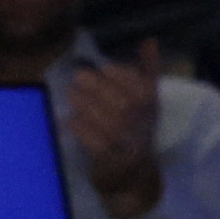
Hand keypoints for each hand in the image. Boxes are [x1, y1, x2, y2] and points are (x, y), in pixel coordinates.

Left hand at [57, 59, 161, 211]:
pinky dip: (78, 126)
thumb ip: (148, 71)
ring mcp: (125, 141)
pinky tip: (68, 119)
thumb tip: (150, 40)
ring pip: (102, 117)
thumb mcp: (147, 102)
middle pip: (117, 99)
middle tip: (77, 79)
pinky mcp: (108, 158)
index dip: (117, 74)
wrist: (135, 178)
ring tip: (70, 94)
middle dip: (94, 86)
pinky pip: (90, 137)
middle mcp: (140, 123)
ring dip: (82, 103)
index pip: (135, 83)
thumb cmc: (137, 132)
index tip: (103, 70)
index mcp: (151, 106)